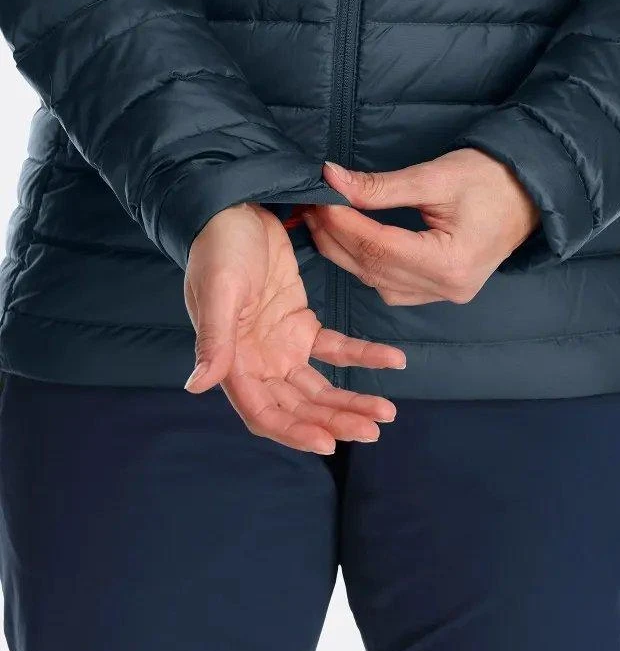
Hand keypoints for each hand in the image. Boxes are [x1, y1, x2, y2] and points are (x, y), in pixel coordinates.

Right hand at [183, 203, 404, 451]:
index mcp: (233, 362)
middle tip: (373, 431)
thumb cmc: (217, 247)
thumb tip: (196, 385)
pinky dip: (364, 356)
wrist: (233, 208)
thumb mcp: (217, 291)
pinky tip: (393, 360)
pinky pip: (336, 349)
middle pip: (299, 408)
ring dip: (351, 402)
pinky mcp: (300, 324)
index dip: (294, 432)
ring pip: (320, 388)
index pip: (264, 413)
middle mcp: (257, 363)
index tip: (329, 442)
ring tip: (387, 413)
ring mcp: (281, 346)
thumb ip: (213, 340)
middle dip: (334, 421)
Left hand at [303, 150, 539, 305]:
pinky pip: (391, 286)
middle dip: (335, 236)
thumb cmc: (491, 178)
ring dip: (345, 252)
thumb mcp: (435, 176)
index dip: (342, 222)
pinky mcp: (441, 291)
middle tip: (310, 206)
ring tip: (323, 220)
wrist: (532, 193)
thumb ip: (380, 186)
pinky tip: (351, 241)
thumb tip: (331, 179)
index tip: (319, 196)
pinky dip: (366, 265)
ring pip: (376, 282)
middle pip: (372, 268)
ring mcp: (444, 296)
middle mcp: (445, 288)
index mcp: (449, 263)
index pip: (377, 246)